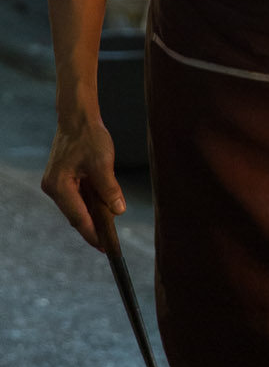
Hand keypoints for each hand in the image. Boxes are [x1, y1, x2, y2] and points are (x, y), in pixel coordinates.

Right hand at [42, 113, 123, 249]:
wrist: (77, 118)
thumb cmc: (89, 137)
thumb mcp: (103, 163)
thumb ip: (109, 188)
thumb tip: (118, 211)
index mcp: (59, 186)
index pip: (78, 218)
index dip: (92, 234)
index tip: (105, 248)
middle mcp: (53, 187)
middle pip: (75, 215)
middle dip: (92, 228)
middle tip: (110, 243)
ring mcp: (55, 184)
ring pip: (76, 208)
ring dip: (91, 216)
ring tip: (108, 230)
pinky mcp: (61, 179)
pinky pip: (76, 198)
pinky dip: (89, 205)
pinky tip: (102, 210)